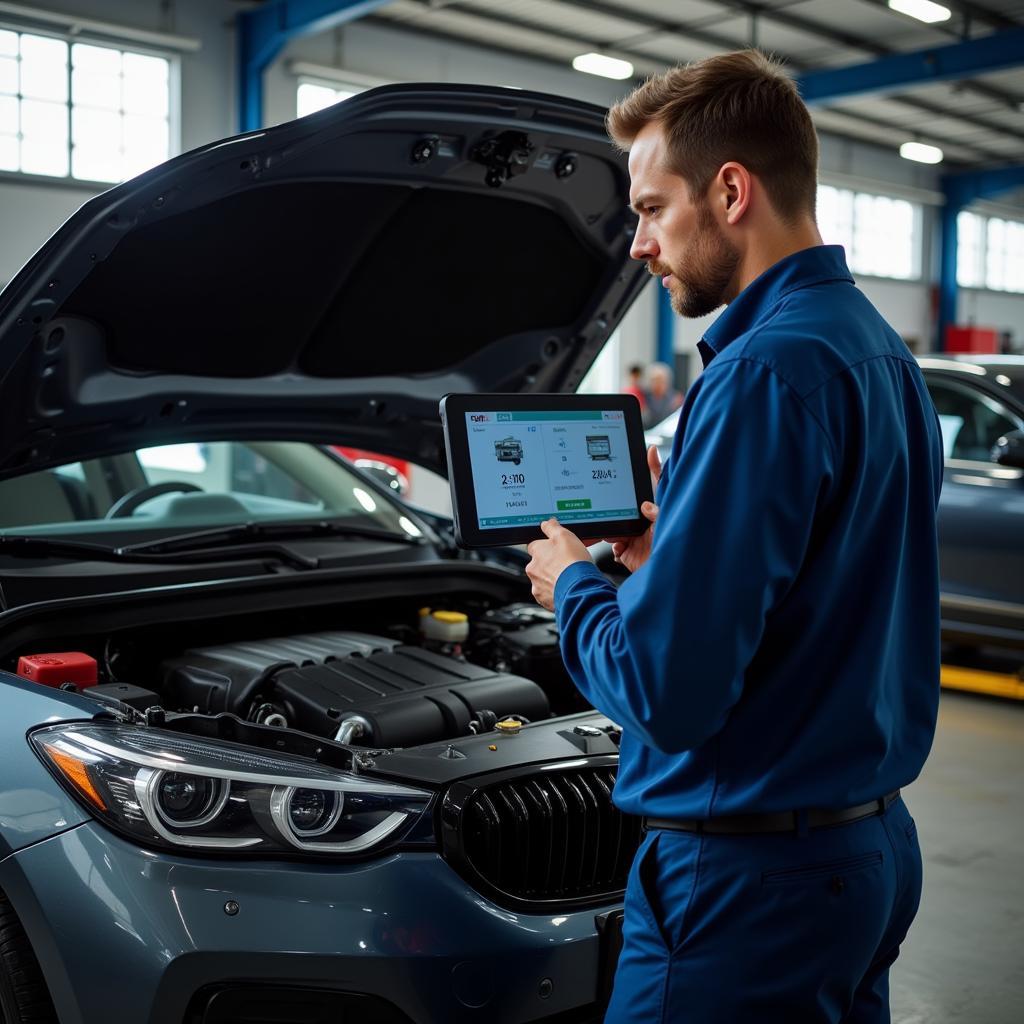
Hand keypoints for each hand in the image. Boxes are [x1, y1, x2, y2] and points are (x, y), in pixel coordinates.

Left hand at [525, 518, 590, 610]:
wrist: (579, 589)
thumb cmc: (573, 562)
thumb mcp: (565, 536)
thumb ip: (553, 527)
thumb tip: (546, 523)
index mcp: (536, 551)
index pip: (536, 545)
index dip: (548, 547)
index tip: (557, 550)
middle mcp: (532, 569)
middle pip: (539, 564)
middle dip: (550, 565)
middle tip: (566, 565)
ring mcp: (537, 586)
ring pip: (543, 580)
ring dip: (553, 579)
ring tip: (568, 578)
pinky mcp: (544, 600)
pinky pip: (548, 594)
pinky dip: (556, 592)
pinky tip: (567, 589)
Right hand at [602, 445, 661, 573]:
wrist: (672, 580)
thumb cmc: (679, 550)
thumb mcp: (670, 521)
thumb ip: (659, 508)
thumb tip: (647, 495)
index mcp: (657, 512)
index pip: (653, 485)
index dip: (650, 468)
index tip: (647, 453)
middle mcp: (646, 524)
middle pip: (626, 507)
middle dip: (616, 505)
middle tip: (612, 500)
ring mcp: (636, 539)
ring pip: (616, 526)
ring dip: (612, 527)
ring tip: (615, 529)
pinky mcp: (628, 554)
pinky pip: (614, 547)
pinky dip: (613, 546)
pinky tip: (619, 546)